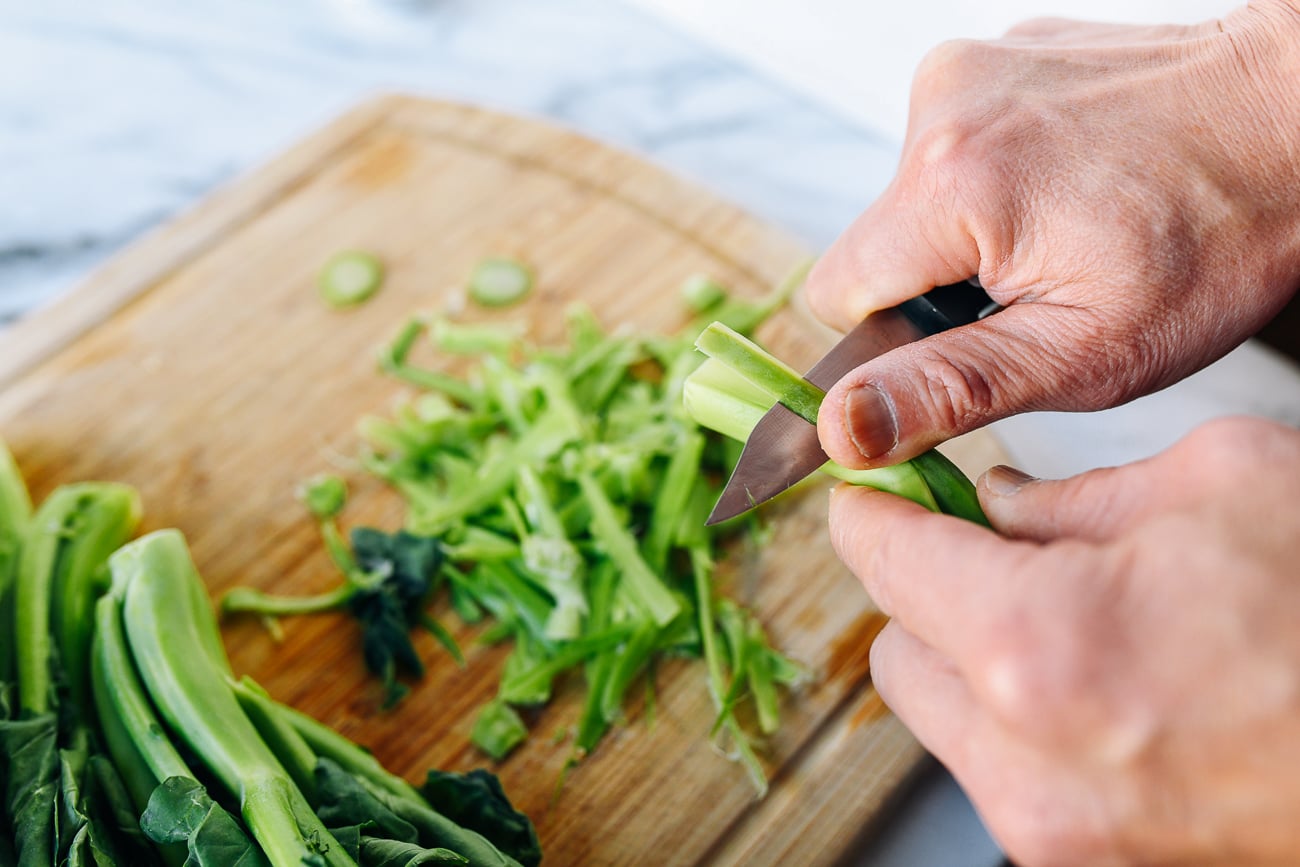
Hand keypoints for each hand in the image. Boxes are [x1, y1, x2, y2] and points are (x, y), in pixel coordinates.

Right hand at [806, 3, 1299, 468]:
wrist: (1294, 123)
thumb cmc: (1212, 245)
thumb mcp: (1083, 351)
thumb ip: (949, 388)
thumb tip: (842, 427)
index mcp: (949, 188)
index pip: (836, 294)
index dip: (891, 342)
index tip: (967, 343)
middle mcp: (942, 107)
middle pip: (876, 243)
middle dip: (937, 285)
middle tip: (1038, 289)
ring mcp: (969, 68)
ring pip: (913, 198)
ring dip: (967, 233)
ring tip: (1063, 232)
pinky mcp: (995, 53)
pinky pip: (951, 146)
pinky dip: (993, 179)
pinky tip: (1066, 184)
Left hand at [830, 417, 1299, 864]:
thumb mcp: (1218, 483)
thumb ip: (1069, 496)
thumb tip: (995, 504)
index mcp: (1042, 646)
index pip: (886, 563)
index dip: (873, 511)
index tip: (875, 490)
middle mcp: (1029, 758)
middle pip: (895, 654)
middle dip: (921, 589)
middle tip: (977, 542)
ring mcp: (1057, 827)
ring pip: (943, 718)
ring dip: (967, 655)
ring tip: (1058, 607)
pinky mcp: (1089, 859)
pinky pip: (1003, 768)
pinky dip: (1017, 713)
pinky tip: (1093, 669)